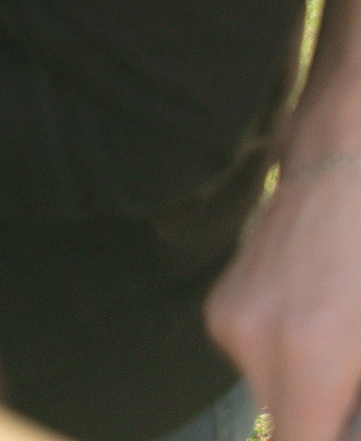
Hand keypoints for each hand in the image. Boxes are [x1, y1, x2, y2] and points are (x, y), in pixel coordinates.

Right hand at [208, 151, 360, 439]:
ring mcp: (230, 318)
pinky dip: (289, 356)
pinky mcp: (222, 301)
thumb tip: (346, 417)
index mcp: (309, 353)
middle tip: (352, 392)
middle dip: (324, 416)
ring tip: (345, 345)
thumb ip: (359, 390)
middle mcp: (253, 340)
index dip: (325, 440)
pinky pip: (256, 356)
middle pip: (287, 423)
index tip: (343, 425)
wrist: (346, 157)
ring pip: (272, 391)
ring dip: (309, 388)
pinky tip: (322, 320)